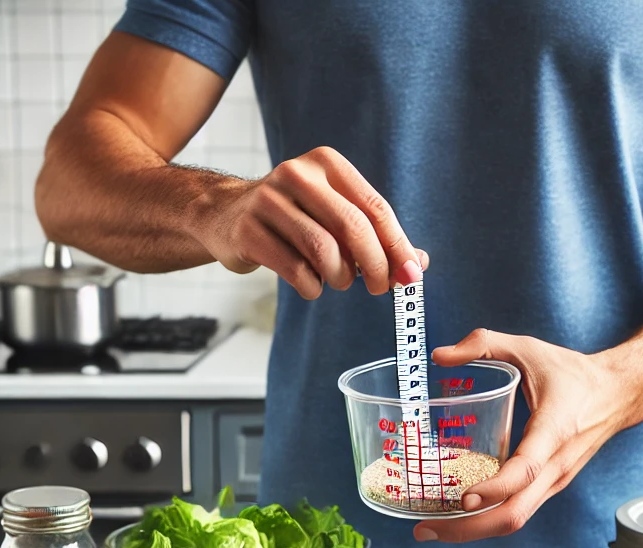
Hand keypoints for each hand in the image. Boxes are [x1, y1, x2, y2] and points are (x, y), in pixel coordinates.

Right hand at [190, 146, 427, 298]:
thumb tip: (416, 266)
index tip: (410, 277)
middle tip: (379, 288)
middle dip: (375, 266)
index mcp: (327, 165)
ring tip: (337, 280)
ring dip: (340, 278)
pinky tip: (310, 283)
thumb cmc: (295, 219)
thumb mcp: (336, 216)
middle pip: (353, 227)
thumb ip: (377, 237)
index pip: (375, 208)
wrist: (225, 214)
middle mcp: (297, 174)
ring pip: (325, 251)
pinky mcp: (248, 231)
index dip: (397, 246)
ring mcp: (269, 201)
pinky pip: (298, 271)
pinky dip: (313, 287)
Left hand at [414, 329, 633, 543]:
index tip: (463, 497)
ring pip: (515, 520)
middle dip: (467, 528)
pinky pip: (518, 511)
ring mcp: (554, 482)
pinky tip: (458, 516)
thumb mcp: (528, 348)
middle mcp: (555, 465)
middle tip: (424, 530)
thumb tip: (440, 355)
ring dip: (473, 530)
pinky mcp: (549, 487)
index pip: (524, 470)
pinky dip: (486, 520)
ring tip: (432, 529)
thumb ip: (484, 343)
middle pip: (514, 514)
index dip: (493, 488)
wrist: (618, 394)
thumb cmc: (573, 373)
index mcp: (553, 431)